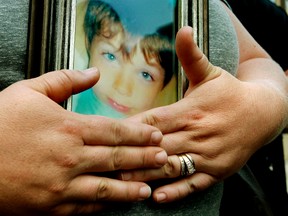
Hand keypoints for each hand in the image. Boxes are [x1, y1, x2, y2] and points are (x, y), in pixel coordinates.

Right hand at [0, 68, 166, 214]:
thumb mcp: (29, 92)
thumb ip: (65, 80)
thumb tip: (93, 72)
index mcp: (69, 128)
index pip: (115, 131)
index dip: (139, 134)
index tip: (156, 136)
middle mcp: (70, 157)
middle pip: (117, 158)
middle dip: (144, 159)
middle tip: (164, 160)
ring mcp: (62, 184)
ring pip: (106, 187)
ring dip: (131, 188)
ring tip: (149, 188)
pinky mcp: (50, 206)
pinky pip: (84, 206)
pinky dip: (103, 205)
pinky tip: (116, 203)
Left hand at [123, 26, 287, 202]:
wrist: (263, 113)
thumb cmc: (230, 93)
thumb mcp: (210, 72)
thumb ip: (192, 55)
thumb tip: (183, 29)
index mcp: (190, 110)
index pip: (154, 121)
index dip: (132, 129)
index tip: (110, 135)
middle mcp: (197, 134)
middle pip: (158, 146)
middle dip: (132, 155)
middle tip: (106, 163)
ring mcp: (207, 155)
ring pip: (172, 167)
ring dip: (148, 175)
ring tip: (123, 183)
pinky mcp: (217, 170)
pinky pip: (194, 184)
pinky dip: (176, 191)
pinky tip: (157, 197)